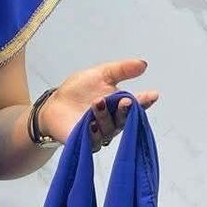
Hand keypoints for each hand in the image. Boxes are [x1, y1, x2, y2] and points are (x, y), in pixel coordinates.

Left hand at [37, 58, 158, 151]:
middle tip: (126, 100)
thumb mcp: (101, 74)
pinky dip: (93, 133)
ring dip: (105, 116)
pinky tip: (90, 124)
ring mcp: (100, 134)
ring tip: (97, 103)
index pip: (137, 105)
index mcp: (119, 105)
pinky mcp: (85, 143)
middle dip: (126, 110)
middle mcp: (113, 121)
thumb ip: (122, 70)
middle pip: (125, 120)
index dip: (145, 101)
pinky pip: (93, 141)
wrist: (54, 104)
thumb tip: (143, 64)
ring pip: (109, 129)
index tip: (152, 95)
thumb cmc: (78, 90)